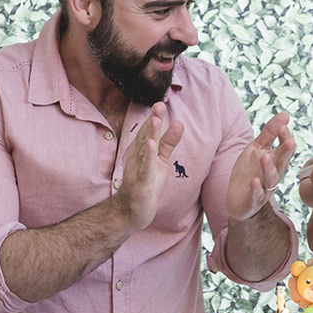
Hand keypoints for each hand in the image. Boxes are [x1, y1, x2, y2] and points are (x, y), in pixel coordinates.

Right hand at [117, 103, 184, 229]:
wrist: (132, 210)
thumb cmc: (147, 183)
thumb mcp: (161, 160)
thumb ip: (169, 142)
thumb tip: (179, 123)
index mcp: (142, 150)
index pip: (149, 131)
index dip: (155, 117)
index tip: (161, 102)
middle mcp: (138, 157)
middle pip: (146, 136)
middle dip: (153, 121)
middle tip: (159, 104)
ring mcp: (138, 169)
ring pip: (145, 150)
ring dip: (150, 135)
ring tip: (156, 119)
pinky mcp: (141, 183)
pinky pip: (145, 168)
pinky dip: (148, 157)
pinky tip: (151, 145)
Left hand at [227, 112, 296, 219]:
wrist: (238, 199)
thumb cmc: (250, 170)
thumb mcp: (257, 148)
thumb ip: (270, 132)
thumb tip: (285, 114)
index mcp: (275, 161)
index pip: (285, 149)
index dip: (284, 138)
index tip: (282, 126)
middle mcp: (273, 174)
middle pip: (282, 163)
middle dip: (285, 153)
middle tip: (289, 141)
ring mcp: (264, 188)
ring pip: (270, 179)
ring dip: (268, 168)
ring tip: (265, 157)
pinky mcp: (253, 200)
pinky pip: (256, 195)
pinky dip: (256, 189)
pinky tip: (254, 181)